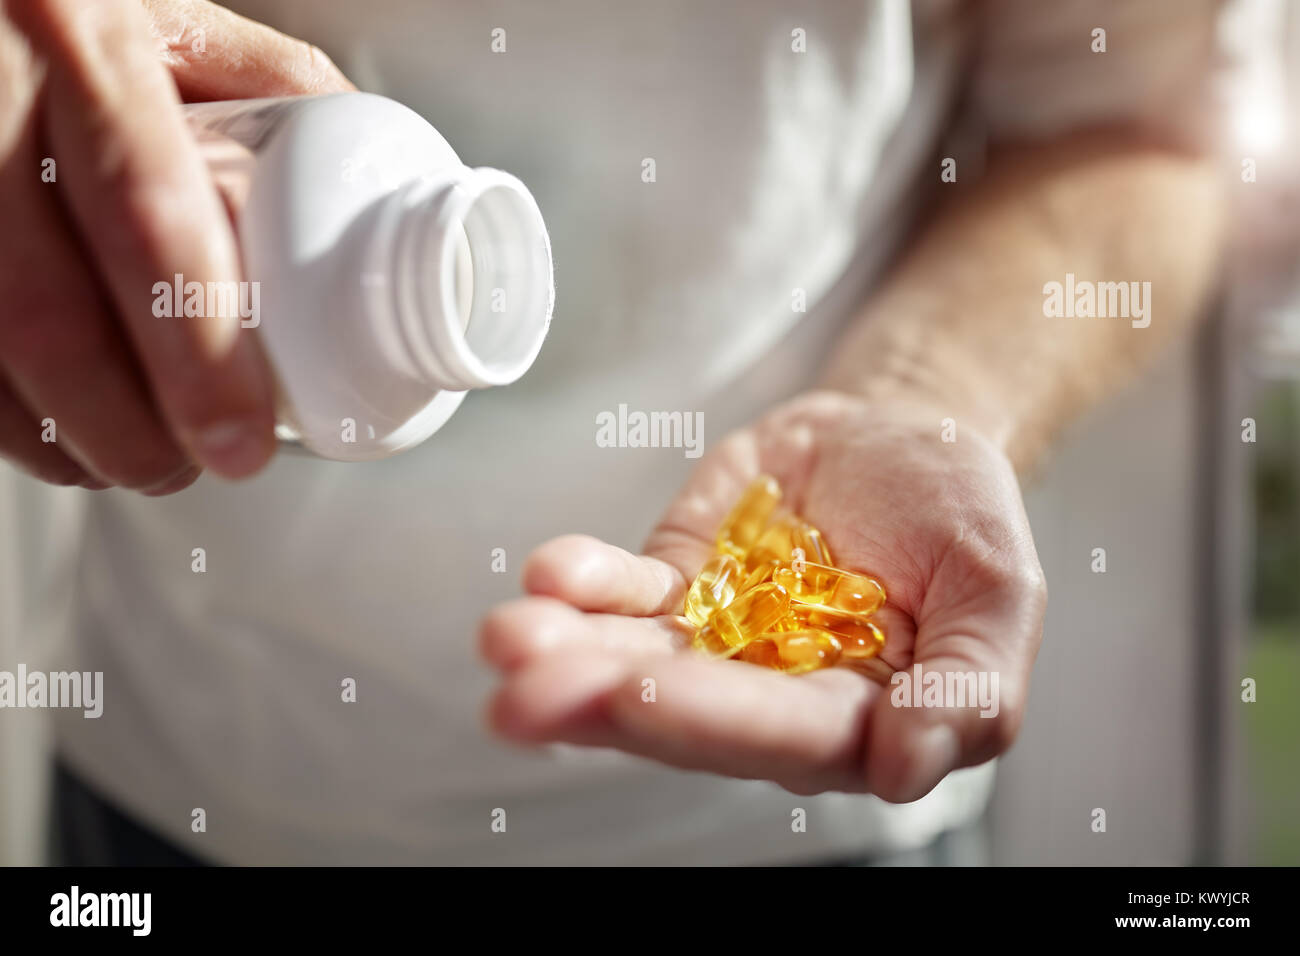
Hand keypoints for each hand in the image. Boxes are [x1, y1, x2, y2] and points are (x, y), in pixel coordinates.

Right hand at [0, 0, 350, 492]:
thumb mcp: (154, 9)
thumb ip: (257, 79)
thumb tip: (355, 163)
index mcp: (77, 41)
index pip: (148, 221)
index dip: (196, 354)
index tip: (239, 436)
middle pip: (45, 317)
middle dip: (127, 429)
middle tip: (189, 467)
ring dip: (54, 436)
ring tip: (125, 461)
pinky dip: (1, 406)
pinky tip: (46, 424)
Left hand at [480, 390, 1046, 800]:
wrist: (898, 435)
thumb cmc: (959, 512)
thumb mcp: (997, 587)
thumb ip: (971, 683)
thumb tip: (909, 766)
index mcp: (857, 717)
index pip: (782, 732)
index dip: (710, 716)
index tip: (638, 693)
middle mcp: (772, 695)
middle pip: (682, 710)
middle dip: (605, 700)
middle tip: (528, 690)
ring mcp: (715, 642)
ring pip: (634, 659)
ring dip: (567, 652)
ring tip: (510, 636)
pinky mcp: (677, 587)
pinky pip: (624, 593)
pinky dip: (584, 585)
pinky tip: (549, 575)